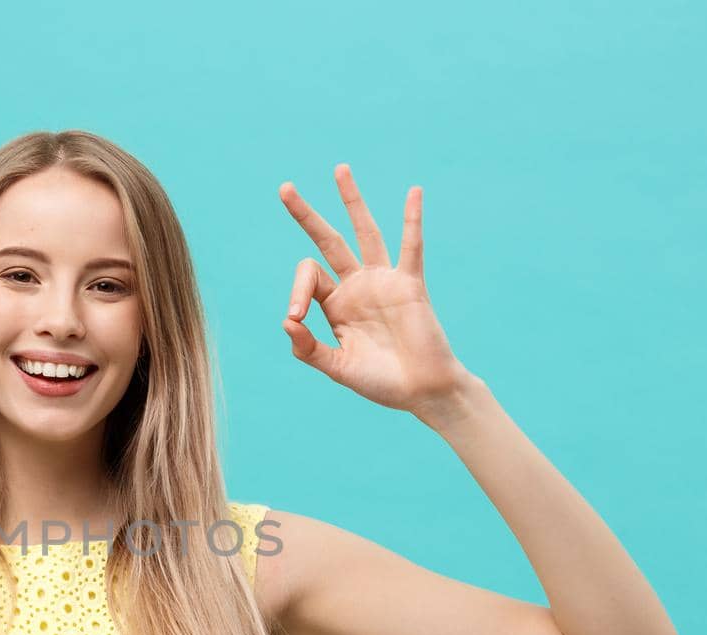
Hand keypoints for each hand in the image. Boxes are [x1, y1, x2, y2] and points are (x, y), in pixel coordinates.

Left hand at [279, 164, 475, 419]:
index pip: (308, 277)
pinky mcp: (410, 284)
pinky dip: (412, 220)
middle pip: (327, 241)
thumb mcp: (337, 368)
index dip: (295, 292)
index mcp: (336, 305)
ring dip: (351, 201)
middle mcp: (357, 286)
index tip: (296, 318)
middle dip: (306, 215)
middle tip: (284, 188)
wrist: (422, 392)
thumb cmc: (381, 382)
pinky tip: (413, 192)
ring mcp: (383, 281)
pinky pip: (411, 247)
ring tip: (338, 169)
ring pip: (365, 232)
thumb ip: (308, 348)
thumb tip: (286, 321)